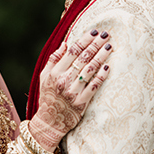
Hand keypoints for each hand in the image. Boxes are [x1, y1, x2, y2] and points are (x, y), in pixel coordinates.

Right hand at [30, 29, 111, 150]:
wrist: (50, 121)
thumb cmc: (47, 96)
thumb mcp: (43, 76)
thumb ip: (53, 59)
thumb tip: (65, 43)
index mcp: (54, 72)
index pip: (72, 51)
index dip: (84, 40)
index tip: (94, 31)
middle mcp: (63, 80)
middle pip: (83, 58)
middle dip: (95, 44)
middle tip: (106, 35)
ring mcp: (73, 91)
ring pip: (90, 70)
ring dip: (101, 56)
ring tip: (109, 46)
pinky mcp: (81, 102)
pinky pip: (94, 86)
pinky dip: (101, 75)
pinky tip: (108, 66)